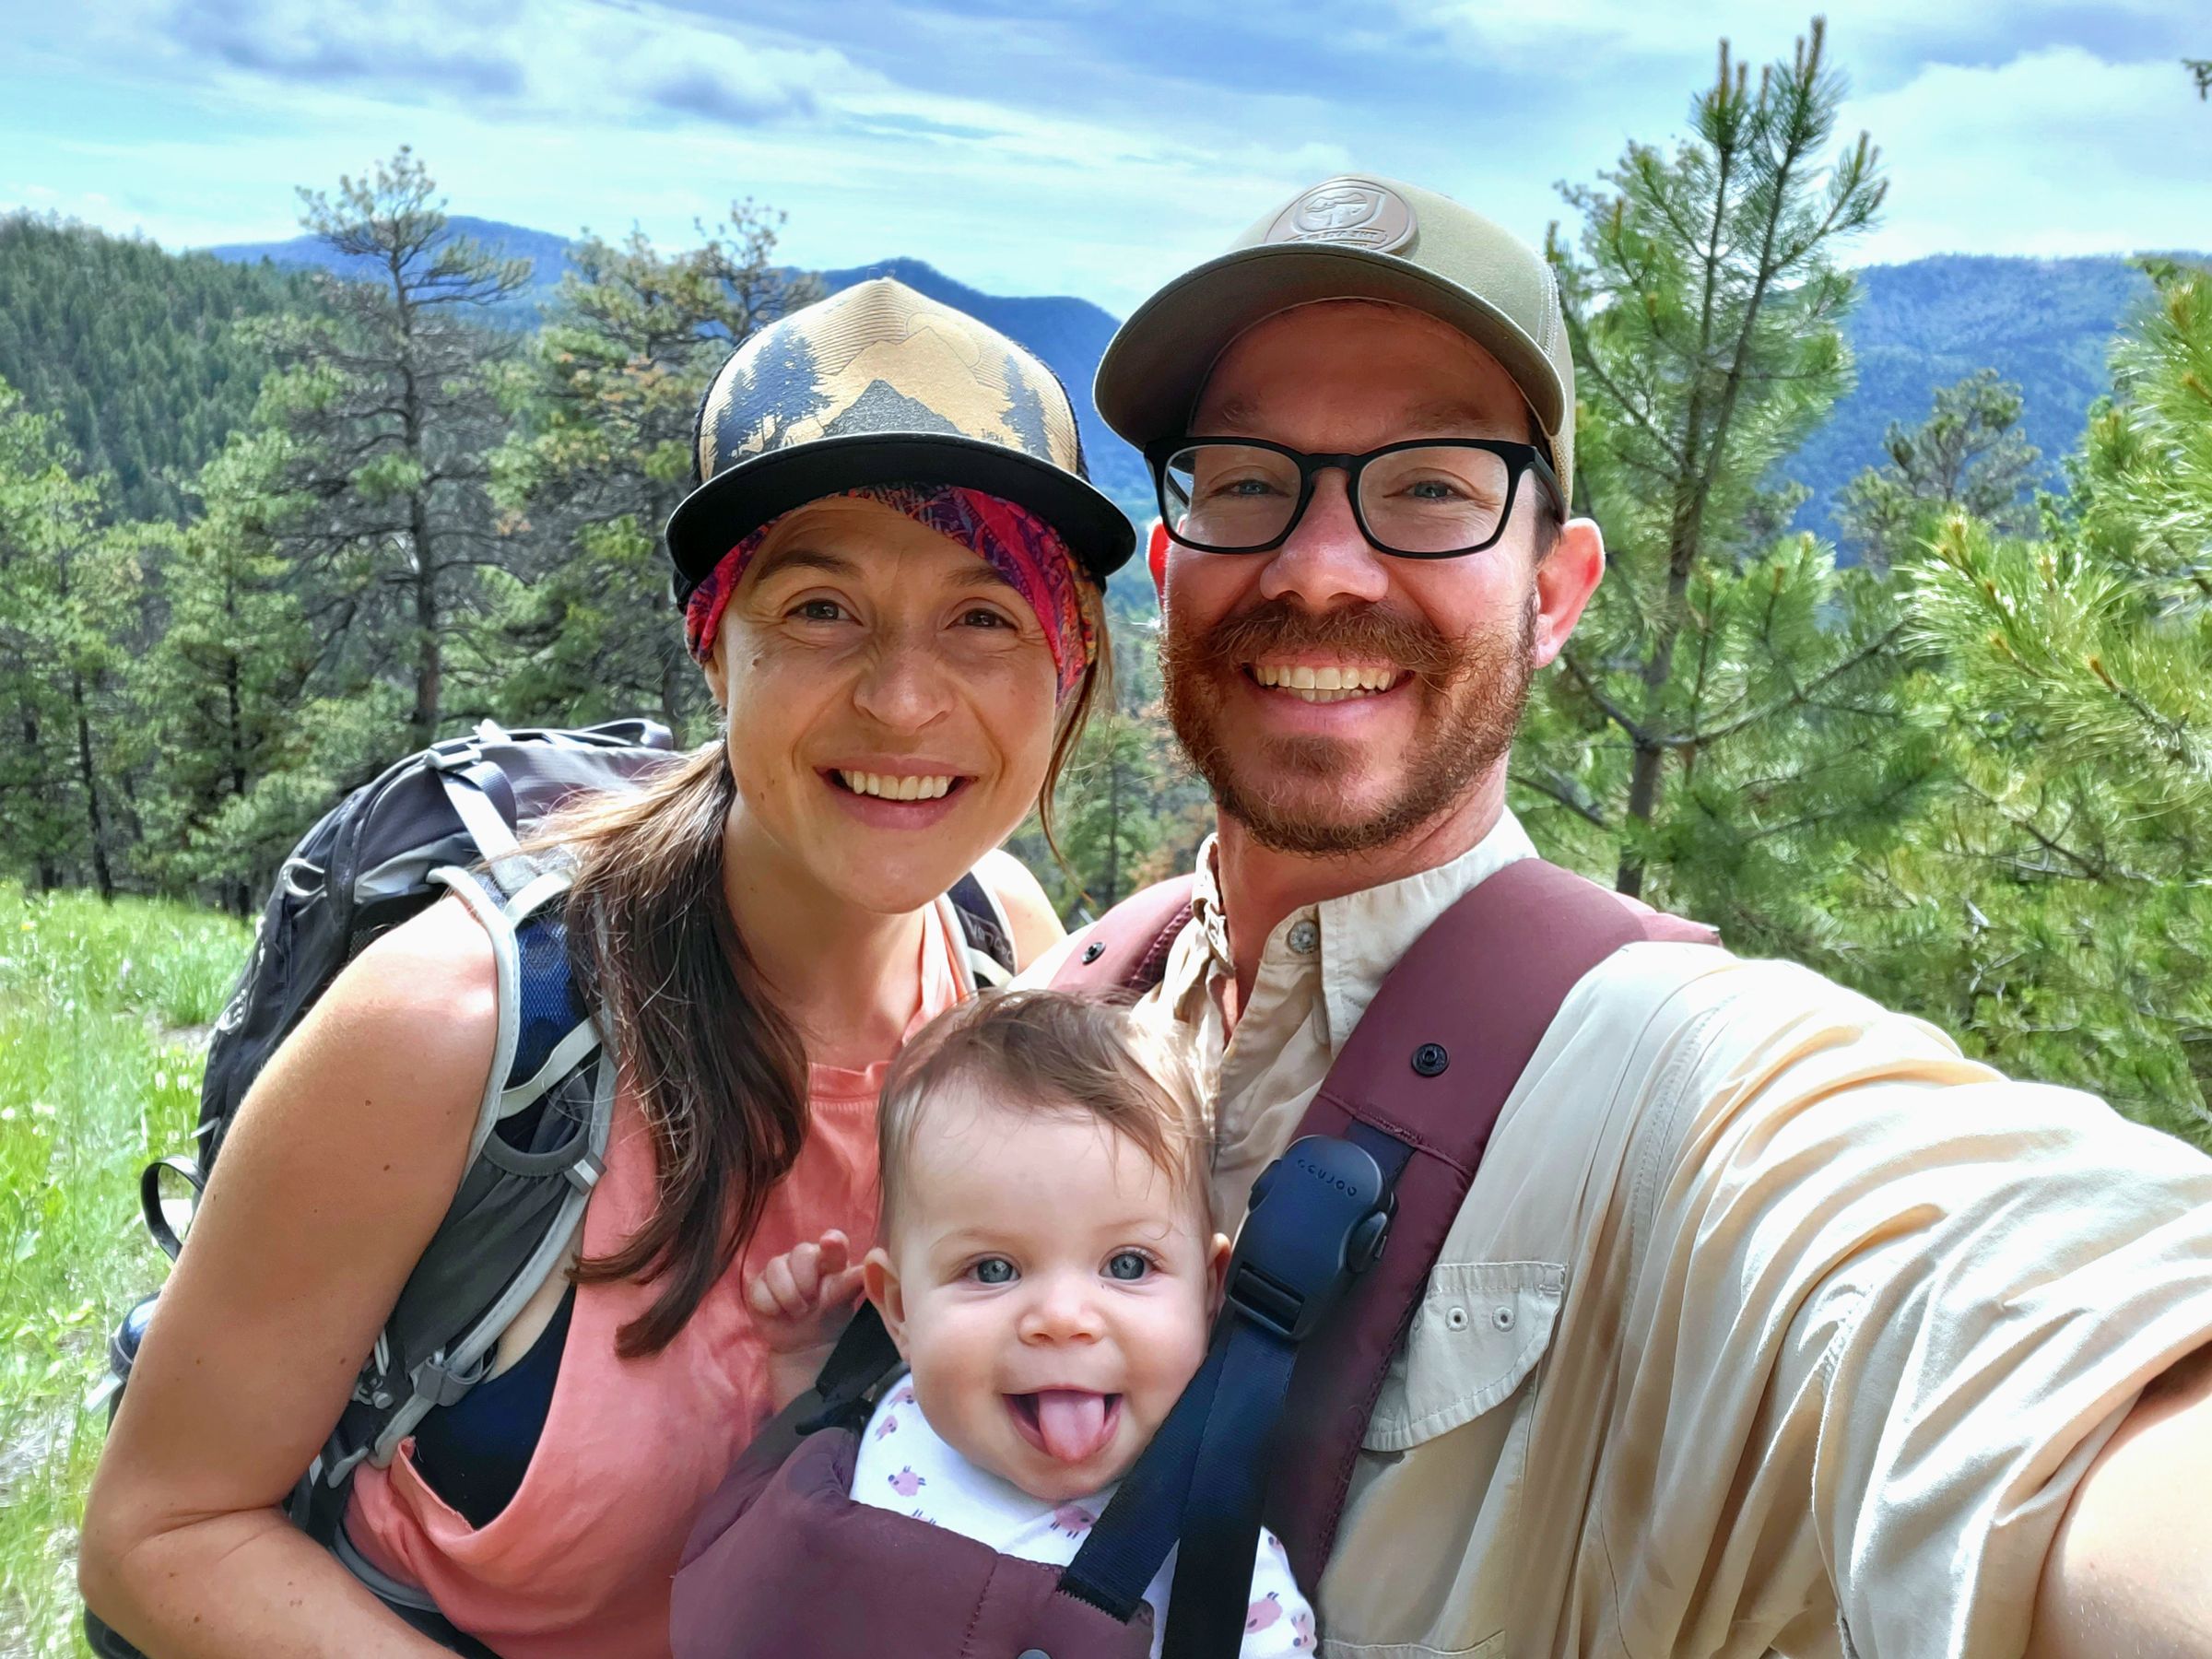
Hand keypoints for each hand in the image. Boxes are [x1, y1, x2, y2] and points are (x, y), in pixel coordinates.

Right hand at [746, 1230, 864, 1356]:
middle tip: (811, 1302)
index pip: (834, 1242)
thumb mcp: (845, 1300)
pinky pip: (758, 1288)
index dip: (832, 1242)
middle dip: (805, 1279)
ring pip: (776, 1267)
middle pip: (801, 1252)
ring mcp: (780, 1269)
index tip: (830, 1244)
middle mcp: (805, 1258)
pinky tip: (779, 1314)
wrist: (805, 1345)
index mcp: (832, 1258)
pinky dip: (769, 1305)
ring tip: (798, 1312)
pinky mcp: (759, 1285)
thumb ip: (856, 1280)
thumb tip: (875, 1265)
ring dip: (788, 1295)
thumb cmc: (831, 1316)